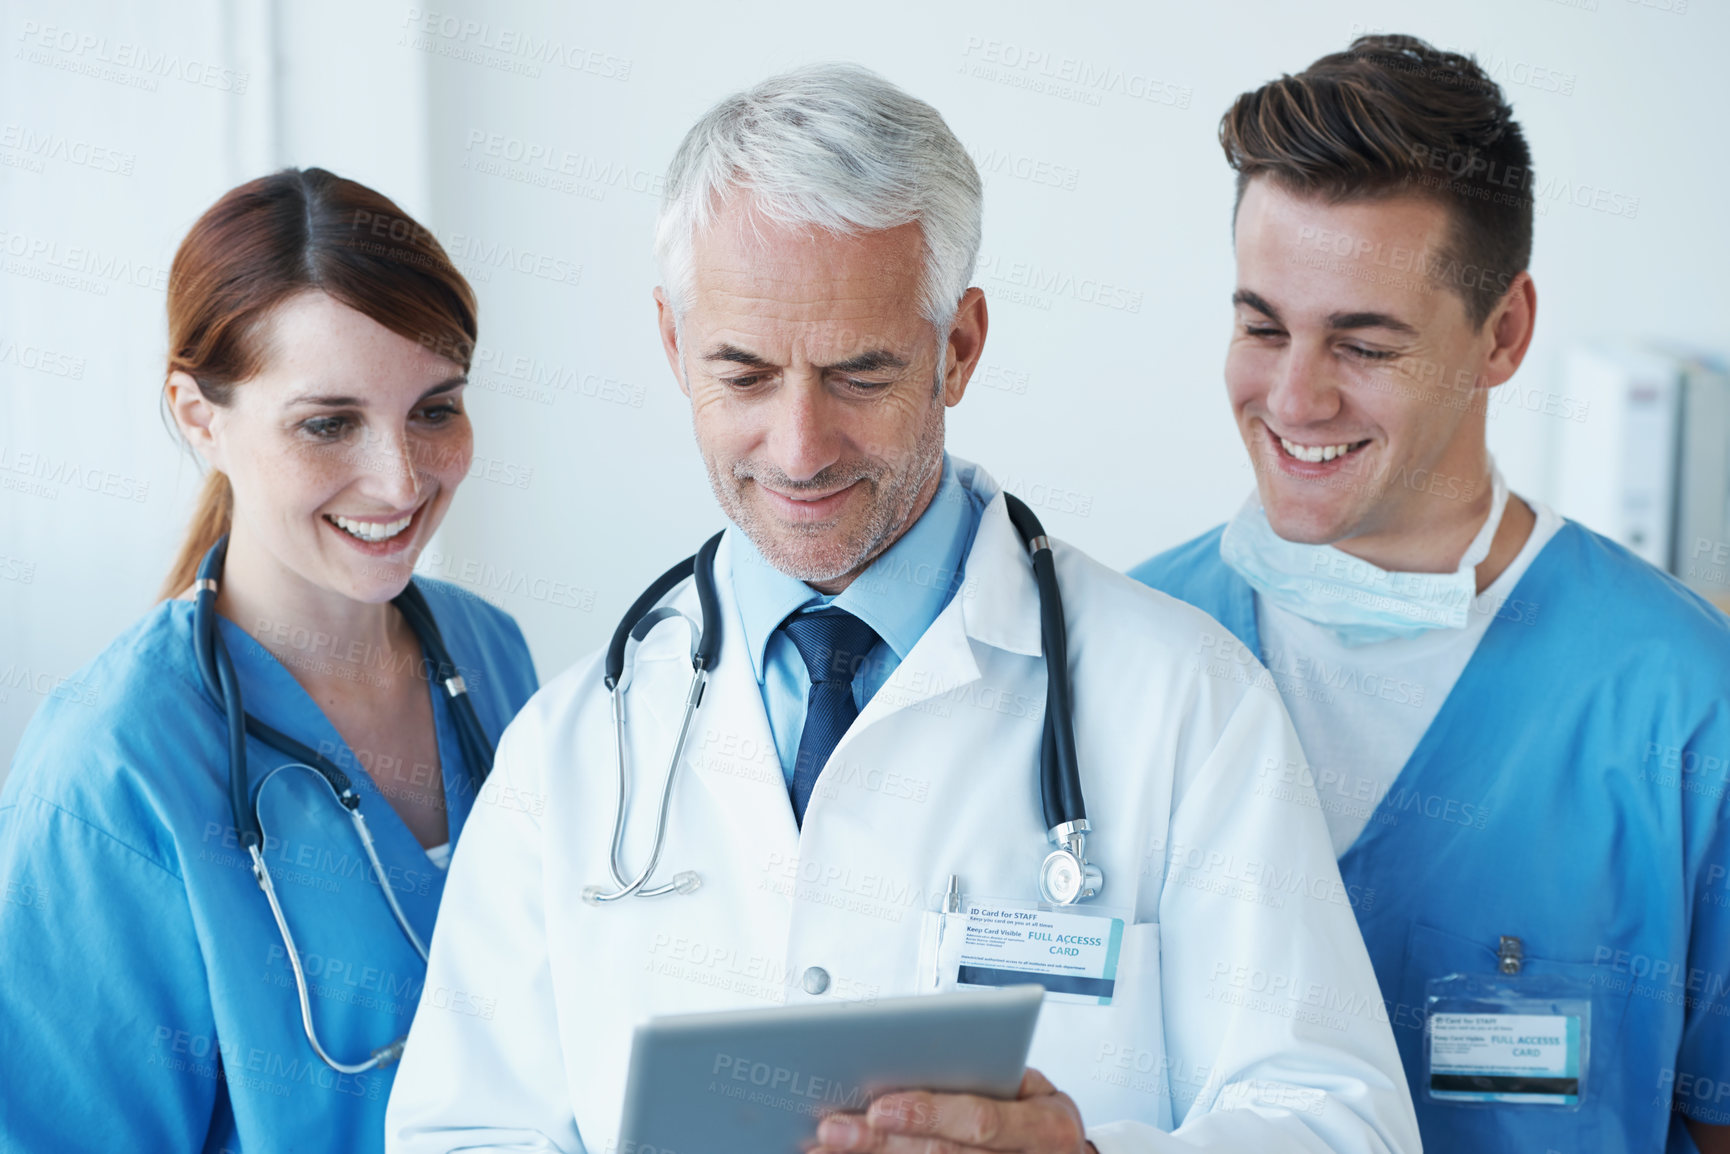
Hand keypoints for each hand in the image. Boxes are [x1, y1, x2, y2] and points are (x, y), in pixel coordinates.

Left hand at [811, 1068, 1094, 1153]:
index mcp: (1047, 1127)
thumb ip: (980, 1077)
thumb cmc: (1039, 1117)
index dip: (928, 1114)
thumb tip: (905, 1060)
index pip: (981, 1121)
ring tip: (824, 1149)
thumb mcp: (1030, 1088)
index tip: (880, 1106)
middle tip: (832, 1129)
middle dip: (881, 1144)